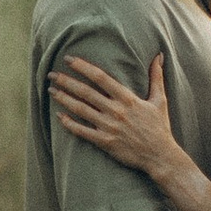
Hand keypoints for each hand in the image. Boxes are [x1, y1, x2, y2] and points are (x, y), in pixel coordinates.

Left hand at [51, 51, 187, 183]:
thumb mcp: (159, 99)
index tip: (69, 59)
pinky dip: (69, 123)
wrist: (159, 155)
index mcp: (128, 98)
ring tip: (51, 90)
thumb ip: (157, 76)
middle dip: (67, 81)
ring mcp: (109, 127)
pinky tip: (59, 116)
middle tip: (52, 74)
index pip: (101, 78)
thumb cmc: (159, 127)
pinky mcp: (104, 142)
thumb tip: (159, 55)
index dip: (83, 67)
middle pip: (86, 92)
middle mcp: (116, 110)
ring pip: (81, 110)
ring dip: (64, 99)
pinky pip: (82, 131)